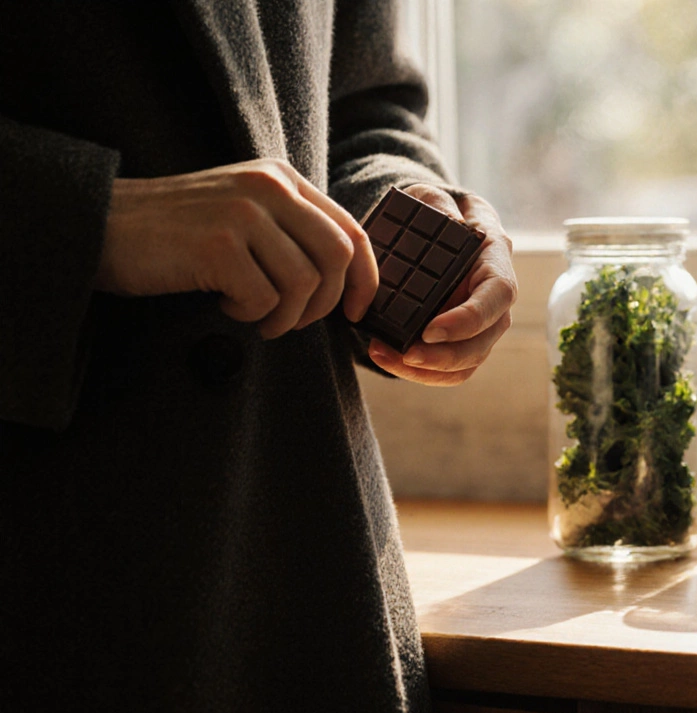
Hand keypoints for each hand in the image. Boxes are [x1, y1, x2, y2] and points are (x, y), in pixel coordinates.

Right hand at [98, 159, 377, 338]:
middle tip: (293, 322)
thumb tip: (347, 282)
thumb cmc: (177, 233)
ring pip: (303, 283)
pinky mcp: (218, 244)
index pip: (351, 230)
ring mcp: (243, 213)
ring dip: (283, 316)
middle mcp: (268, 186)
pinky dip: (249, 315)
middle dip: (324, 304)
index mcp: (282, 177)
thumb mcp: (244, 213)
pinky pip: (263, 298)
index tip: (358, 313)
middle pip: (338, 258)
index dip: (366, 279)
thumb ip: (292, 230)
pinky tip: (223, 303)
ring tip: (252, 314)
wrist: (101, 225)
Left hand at [366, 186, 516, 385]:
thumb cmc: (428, 210)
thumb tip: (448, 224)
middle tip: (405, 354)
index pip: (498, 294)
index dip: (469, 319)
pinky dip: (421, 373)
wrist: (423, 227)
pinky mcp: (460, 337)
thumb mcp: (428, 196)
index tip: (430, 332)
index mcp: (494, 255)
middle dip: (446, 355)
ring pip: (470, 361)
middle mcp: (494, 293)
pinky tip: (388, 357)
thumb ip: (435, 204)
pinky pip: (451, 368)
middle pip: (487, 338)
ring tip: (386, 355)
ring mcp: (480, 320)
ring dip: (430, 369)